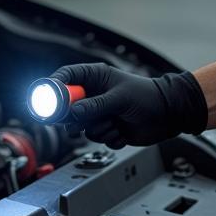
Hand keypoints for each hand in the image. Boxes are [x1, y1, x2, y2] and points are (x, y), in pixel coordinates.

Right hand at [50, 63, 206, 147]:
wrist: (169, 115)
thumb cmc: (149, 97)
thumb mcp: (120, 99)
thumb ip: (94, 106)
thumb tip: (73, 114)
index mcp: (95, 78)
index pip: (66, 78)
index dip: (53, 88)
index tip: (45, 100)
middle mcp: (94, 95)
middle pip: (67, 107)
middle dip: (74, 118)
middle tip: (78, 122)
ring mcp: (99, 113)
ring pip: (81, 127)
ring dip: (97, 130)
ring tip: (114, 124)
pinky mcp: (106, 129)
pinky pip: (96, 138)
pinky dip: (109, 137)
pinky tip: (123, 131)